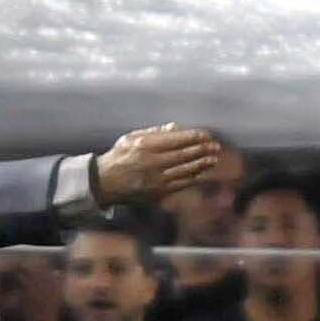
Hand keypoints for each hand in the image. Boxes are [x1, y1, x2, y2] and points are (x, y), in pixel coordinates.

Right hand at [92, 126, 222, 204]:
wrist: (104, 183)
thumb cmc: (119, 157)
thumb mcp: (132, 138)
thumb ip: (155, 132)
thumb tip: (176, 127)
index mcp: (145, 146)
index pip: (176, 140)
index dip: (194, 137)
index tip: (206, 134)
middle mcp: (152, 162)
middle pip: (184, 154)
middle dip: (202, 150)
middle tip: (215, 146)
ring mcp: (155, 179)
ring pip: (185, 170)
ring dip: (202, 164)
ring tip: (214, 159)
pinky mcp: (157, 192)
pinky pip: (180, 184)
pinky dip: (193, 178)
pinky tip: (202, 173)